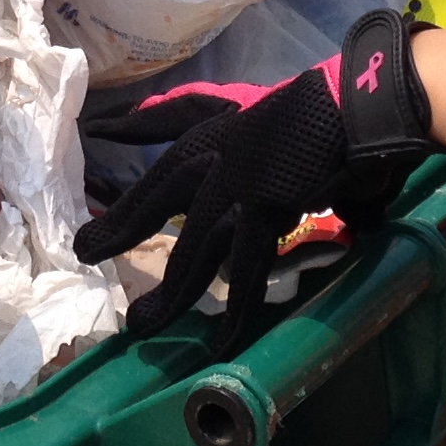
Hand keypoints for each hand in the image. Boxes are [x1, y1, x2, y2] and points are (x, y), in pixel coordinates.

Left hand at [74, 9, 436, 353]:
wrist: (359, 103)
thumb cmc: (323, 112)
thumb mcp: (267, 118)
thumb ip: (242, 142)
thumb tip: (241, 172)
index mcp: (213, 134)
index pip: (157, 163)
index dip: (127, 188)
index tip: (96, 204)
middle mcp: (213, 156)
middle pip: (154, 199)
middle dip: (119, 229)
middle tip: (86, 253)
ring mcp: (235, 184)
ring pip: (192, 250)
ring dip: (170, 293)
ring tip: (142, 324)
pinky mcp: (263, 210)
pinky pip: (244, 272)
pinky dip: (234, 312)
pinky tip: (219, 343)